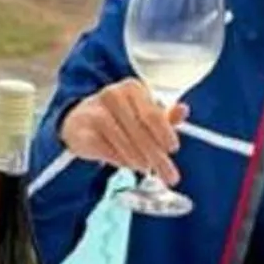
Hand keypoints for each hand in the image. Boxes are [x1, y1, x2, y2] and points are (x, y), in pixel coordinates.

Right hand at [61, 81, 187, 186]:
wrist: (79, 121)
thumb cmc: (118, 117)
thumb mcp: (143, 113)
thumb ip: (165, 115)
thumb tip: (184, 110)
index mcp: (132, 88)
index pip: (152, 114)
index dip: (165, 132)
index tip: (174, 148)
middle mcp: (112, 95)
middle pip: (139, 130)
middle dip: (157, 155)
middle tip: (169, 175)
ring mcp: (94, 111)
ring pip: (123, 140)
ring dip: (138, 158)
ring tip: (146, 169)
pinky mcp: (81, 130)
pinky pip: (105, 149)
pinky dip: (119, 159)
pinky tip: (127, 164)